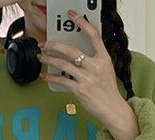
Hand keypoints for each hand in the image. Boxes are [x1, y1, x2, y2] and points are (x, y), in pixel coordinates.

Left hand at [39, 10, 138, 139]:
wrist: (112, 109)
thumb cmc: (107, 91)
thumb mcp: (106, 70)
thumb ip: (94, 60)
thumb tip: (76, 55)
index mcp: (104, 58)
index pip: (93, 35)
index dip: (82, 23)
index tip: (72, 15)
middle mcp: (95, 66)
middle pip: (72, 49)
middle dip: (55, 45)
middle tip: (45, 43)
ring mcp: (87, 78)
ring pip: (63, 64)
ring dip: (49, 59)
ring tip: (42, 57)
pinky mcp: (80, 90)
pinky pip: (62, 80)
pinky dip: (51, 78)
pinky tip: (45, 76)